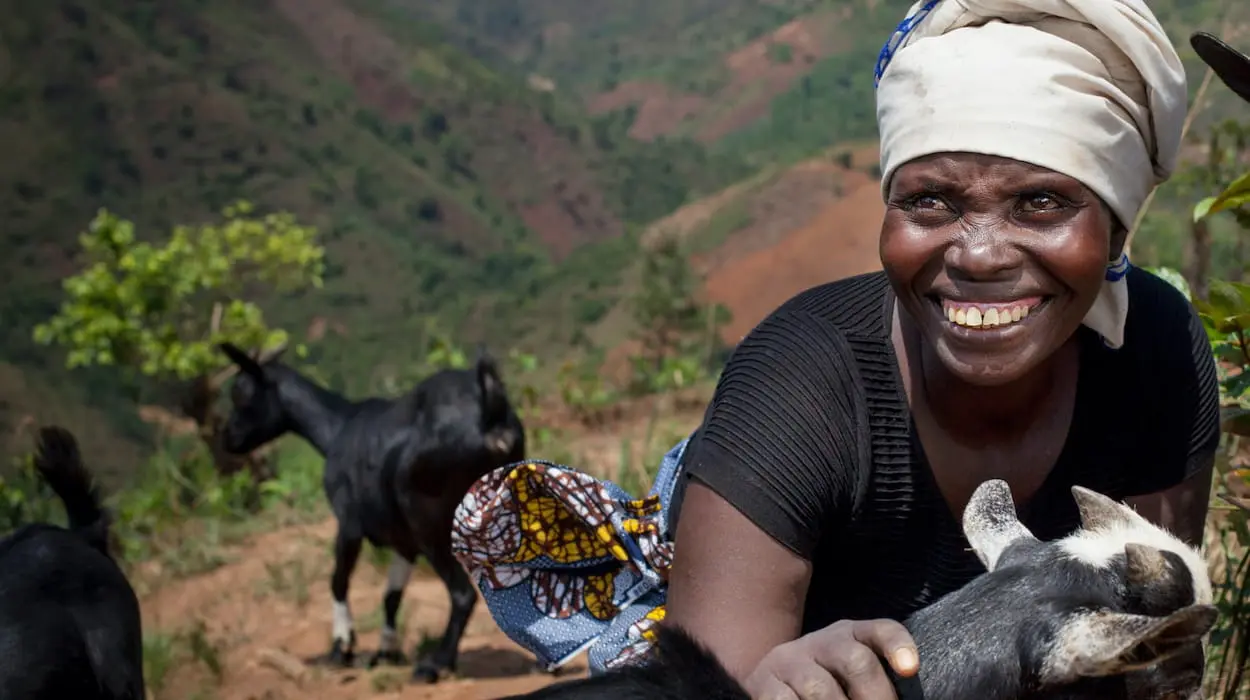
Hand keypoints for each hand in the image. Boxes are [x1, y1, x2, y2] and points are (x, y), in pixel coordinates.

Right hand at [743, 619, 918, 699]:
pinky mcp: (765, 683)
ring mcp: (790, 661)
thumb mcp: (853, 676)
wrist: (769, 678)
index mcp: (852, 636)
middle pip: (855, 661)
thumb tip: (897, 699)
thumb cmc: (829, 684)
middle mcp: (822, 642)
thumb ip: (875, 683)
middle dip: (875, 697)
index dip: (897, 646)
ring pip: (820, 688)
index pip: (881, 631)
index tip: (909, 669)